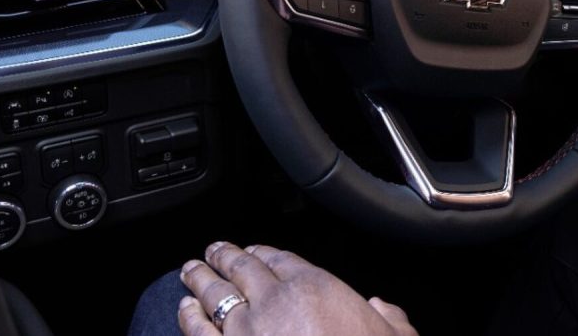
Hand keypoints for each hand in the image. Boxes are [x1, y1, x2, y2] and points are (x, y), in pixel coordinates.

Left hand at [178, 241, 417, 335]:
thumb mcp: (394, 335)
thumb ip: (389, 317)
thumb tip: (382, 307)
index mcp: (314, 286)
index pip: (280, 258)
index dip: (262, 251)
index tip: (252, 250)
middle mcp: (274, 300)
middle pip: (242, 268)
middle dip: (225, 256)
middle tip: (214, 250)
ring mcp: (244, 329)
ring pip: (215, 293)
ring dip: (200, 278)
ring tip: (191, 269)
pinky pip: (199, 330)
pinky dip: (189, 316)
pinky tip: (184, 307)